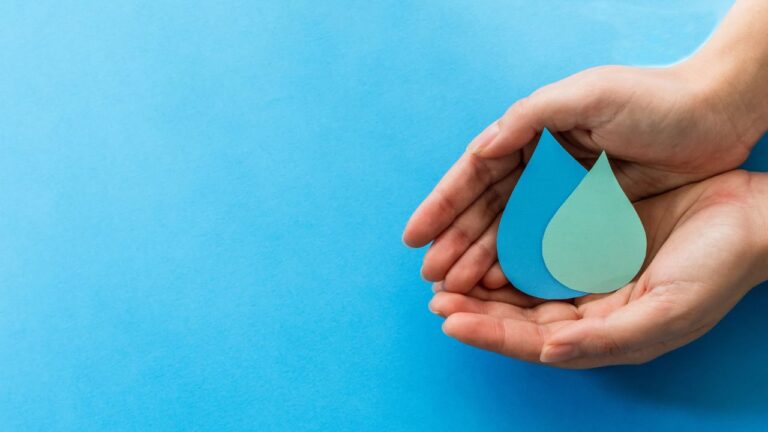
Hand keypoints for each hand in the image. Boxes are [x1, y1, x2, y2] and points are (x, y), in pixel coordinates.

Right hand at [402, 60, 766, 291]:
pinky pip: (544, 243)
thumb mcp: (587, 95)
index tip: (414, 237)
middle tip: (430, 277)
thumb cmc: (653, 99)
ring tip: (453, 289)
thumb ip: (529, 118)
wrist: (715, 115)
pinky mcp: (588, 214)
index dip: (442, 204)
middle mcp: (541, 163)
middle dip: (455, 242)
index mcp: (533, 131)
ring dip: (479, 258)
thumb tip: (480, 150)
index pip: (476, 172)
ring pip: (510, 231)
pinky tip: (498, 285)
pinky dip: (518, 263)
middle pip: (486, 209)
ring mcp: (563, 191)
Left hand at [427, 171, 767, 367]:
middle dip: (473, 307)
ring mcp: (587, 272)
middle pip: (517, 314)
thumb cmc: (715, 271)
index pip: (530, 339)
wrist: (750, 218)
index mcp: (601, 333)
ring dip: (483, 278)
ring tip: (444, 272)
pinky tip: (485, 240)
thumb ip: (602, 340)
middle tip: (433, 294)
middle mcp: (588, 307)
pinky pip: (539, 245)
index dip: (488, 332)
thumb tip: (547, 352)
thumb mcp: (663, 314)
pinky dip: (509, 245)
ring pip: (522, 281)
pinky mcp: (588, 237)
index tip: (447, 318)